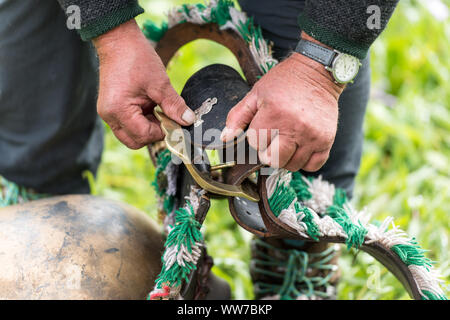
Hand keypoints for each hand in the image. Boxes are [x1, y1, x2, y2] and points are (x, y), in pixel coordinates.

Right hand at [93, 20, 194, 148]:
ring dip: (147, 127)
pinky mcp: (111, 109)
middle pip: (135, 141)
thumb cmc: (136, 58)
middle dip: (153, 133)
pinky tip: (149, 105)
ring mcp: (108, 113)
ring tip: (156, 108)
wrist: (118, 40)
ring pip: (131, 135)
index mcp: (118, 110)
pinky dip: (141, 120)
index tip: (175, 122)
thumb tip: (188, 120)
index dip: (163, 131)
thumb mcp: (160, 83)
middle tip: (166, 117)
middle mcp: (109, 116)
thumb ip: (174, 105)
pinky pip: (128, 125)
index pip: (144, 135)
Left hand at [221, 36, 343, 171]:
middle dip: (268, 152)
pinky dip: (305, 161)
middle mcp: (294, 127)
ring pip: (292, 165)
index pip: (255, 143)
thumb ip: (238, 116)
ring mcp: (312, 136)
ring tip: (287, 141)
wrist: (318, 72)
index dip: (256, 136)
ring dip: (286, 157)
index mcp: (273, 114)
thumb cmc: (285, 82)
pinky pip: (312, 165)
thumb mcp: (257, 94)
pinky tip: (301, 147)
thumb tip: (226, 138)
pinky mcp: (326, 140)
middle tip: (273, 138)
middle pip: (273, 160)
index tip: (263, 125)